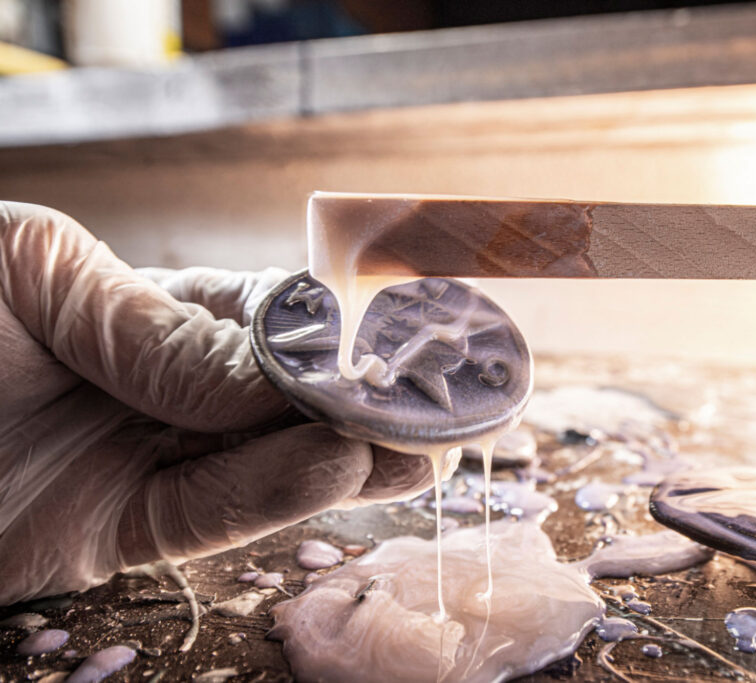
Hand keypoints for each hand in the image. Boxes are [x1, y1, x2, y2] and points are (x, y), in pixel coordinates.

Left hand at [0, 202, 434, 604]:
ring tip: (422, 447)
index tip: (399, 331)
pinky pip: (207, 518)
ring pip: (263, 463)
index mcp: (144, 311)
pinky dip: (275, 497)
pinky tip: (338, 469)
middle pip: (282, 397)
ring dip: (349, 457)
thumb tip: (276, 372)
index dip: (331, 326)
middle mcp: (156, 391)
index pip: (262, 316)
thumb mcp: (33, 277)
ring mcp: (138, 462)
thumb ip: (157, 322)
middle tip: (443, 402)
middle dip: (361, 399)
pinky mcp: (111, 537)